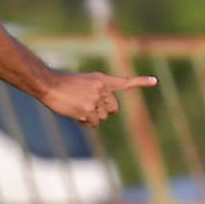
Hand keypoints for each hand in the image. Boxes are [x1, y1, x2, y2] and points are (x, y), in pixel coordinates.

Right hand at [38, 70, 156, 127]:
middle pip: (112, 109)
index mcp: (101, 79)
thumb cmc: (63, 85)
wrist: (49, 85)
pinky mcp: (89, 110)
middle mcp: (102, 88)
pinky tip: (75, 115)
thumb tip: (104, 113)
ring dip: (92, 118)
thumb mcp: (83, 83)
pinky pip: (94, 123)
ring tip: (77, 108)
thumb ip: (97, 93)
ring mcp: (96, 99)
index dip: (141, 82)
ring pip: (102, 118)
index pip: (124, 82)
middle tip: (87, 107)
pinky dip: (86, 123)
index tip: (155, 81)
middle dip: (103, 112)